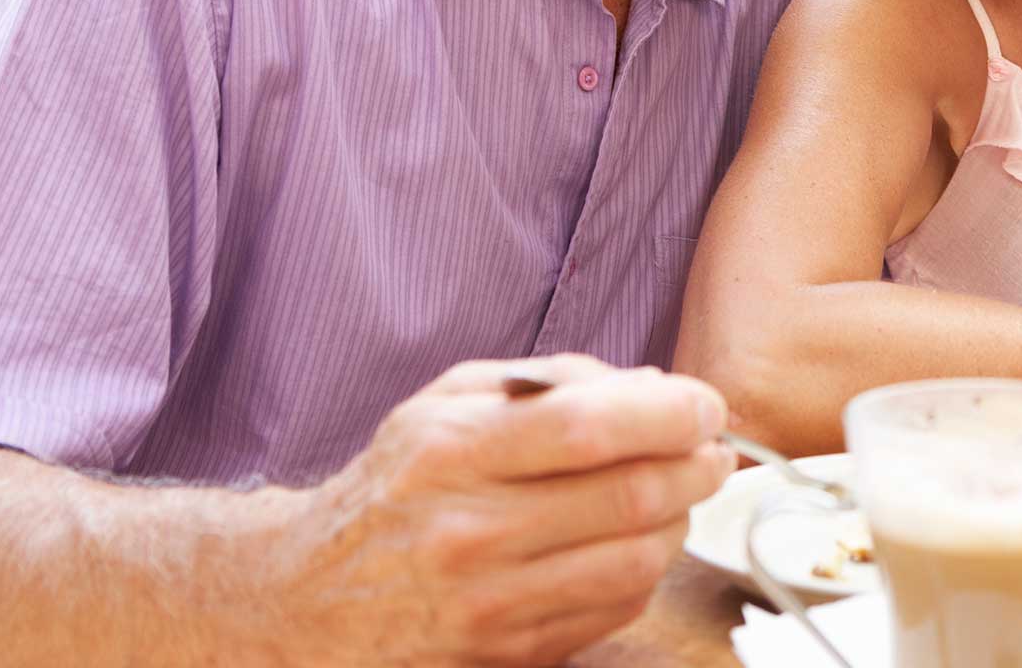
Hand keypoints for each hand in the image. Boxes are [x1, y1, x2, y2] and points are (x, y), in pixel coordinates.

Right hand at [284, 354, 734, 665]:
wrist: (308, 599)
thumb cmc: (395, 486)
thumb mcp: (448, 403)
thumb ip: (550, 380)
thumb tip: (650, 387)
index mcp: (454, 453)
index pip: (589, 427)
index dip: (670, 414)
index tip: (703, 406)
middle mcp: (469, 533)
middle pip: (631, 496)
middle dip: (697, 465)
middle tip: (712, 450)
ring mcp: (490, 605)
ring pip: (638, 560)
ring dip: (680, 520)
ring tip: (677, 494)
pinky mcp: (509, 655)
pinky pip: (617, 608)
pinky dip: (646, 569)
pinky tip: (635, 541)